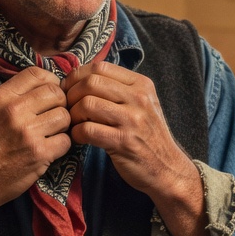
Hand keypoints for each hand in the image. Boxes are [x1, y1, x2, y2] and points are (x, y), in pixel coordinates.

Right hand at [0, 67, 71, 219]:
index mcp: (0, 97)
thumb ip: (13, 96)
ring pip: (64, 116)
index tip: (51, 94)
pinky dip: (61, 146)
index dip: (51, 81)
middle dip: (60, 105)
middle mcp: (13, 110)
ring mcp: (27, 132)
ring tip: (49, 135)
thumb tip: (46, 85)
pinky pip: (66, 140)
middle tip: (52, 118)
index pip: (37, 73)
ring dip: (62, 127)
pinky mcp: (39, 153)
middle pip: (56, 93)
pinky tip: (48, 150)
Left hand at [64, 61, 194, 197]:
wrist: (167, 168)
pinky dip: (76, 134)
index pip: (100, 67)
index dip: (77, 76)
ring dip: (72, 115)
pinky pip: (88, 130)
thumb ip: (119, 89)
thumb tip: (81, 77)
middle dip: (71, 94)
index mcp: (141, 84)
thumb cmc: (148, 136)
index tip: (69, 89)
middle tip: (67, 108)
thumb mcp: (142, 104)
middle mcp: (139, 98)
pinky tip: (79, 138)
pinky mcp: (124, 142)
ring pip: (87, 104)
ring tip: (74, 124)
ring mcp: (132, 120)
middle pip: (91, 82)